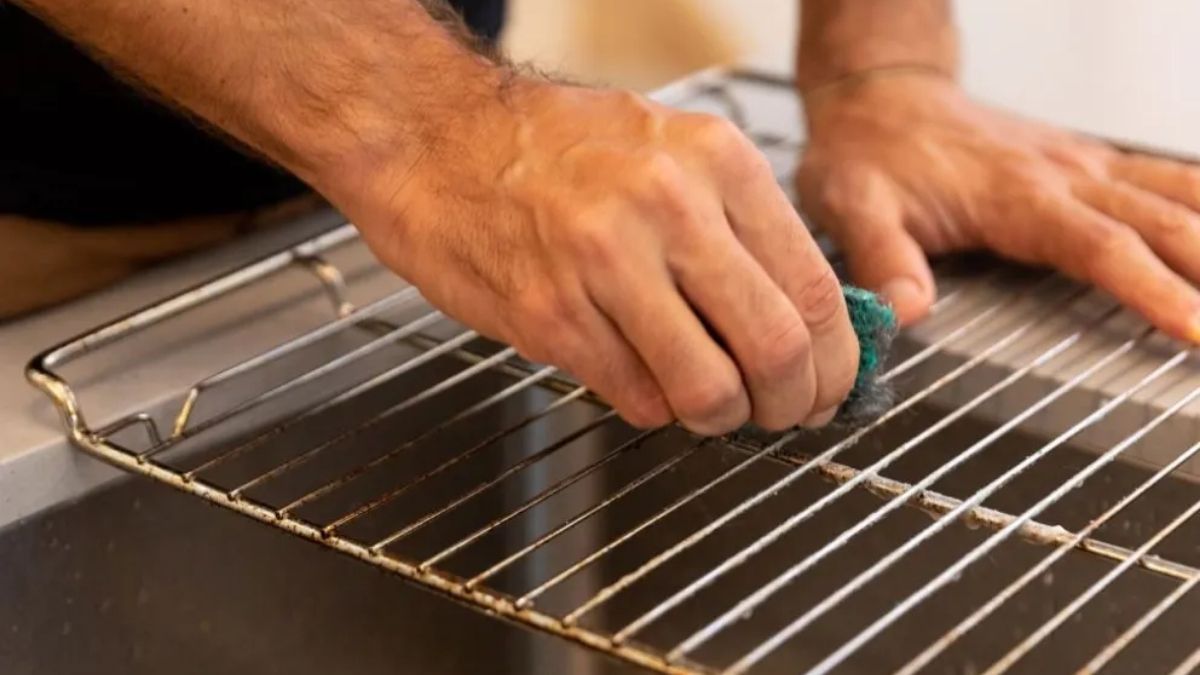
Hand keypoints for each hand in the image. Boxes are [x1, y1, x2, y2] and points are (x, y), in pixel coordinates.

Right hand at [338, 80, 860, 433]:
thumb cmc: (552, 149)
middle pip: (777, 348)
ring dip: (720, 417)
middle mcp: (668, 208)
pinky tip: (641, 378)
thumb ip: (737, 223)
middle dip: (792, 404)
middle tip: (782, 414)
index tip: (829, 385)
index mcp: (714, 161)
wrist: (433, 137)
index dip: (836, 361)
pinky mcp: (551, 318)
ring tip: (710, 405)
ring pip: (708, 390)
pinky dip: (654, 406)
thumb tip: (803, 313)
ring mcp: (605, 266)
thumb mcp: (667, 148)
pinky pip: (637, 398)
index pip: (813, 288)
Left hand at [797, 72, 1199, 341]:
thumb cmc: (867, 152)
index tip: (1193, 327)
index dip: (1150, 289)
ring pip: (1177, 194)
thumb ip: (881, 259)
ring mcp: (1080, 163)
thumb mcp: (852, 207)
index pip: (1099, 245)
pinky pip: (1164, 177)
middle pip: (1161, 222)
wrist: (878, 97)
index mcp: (1015, 195)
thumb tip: (905, 312)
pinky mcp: (1084, 160)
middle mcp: (1062, 174)